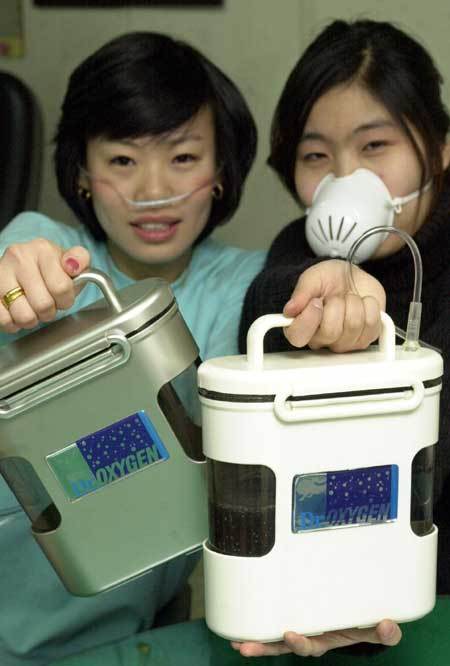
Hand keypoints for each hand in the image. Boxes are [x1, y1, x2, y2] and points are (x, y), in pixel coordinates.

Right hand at [0, 239, 89, 333]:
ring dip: (32, 319)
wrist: (24, 265)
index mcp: (43, 249)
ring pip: (24, 315)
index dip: (66, 300)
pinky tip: (18, 312)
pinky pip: (4, 320)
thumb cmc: (51, 268)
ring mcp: (1, 273)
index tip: (63, 297)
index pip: (61, 288)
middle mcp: (19, 257)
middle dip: (50, 312)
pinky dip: (14, 323)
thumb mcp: (71, 260)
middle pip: (43, 305)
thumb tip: (73, 265)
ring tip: (33, 308)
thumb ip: (80, 260)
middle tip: (48, 304)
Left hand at [231, 619, 401, 657]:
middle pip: (281, 645)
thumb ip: (383, 632)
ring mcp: (298, 626)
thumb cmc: (363, 623)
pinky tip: (239, 623)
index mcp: (325, 639)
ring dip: (254, 639)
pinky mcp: (290, 613)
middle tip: (246, 647)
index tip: (290, 635)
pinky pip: (272, 622)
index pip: (309, 645)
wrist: (358, 617)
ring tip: (235, 641)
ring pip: (272, 637)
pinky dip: (256, 623)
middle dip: (263, 648)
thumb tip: (388, 626)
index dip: (298, 643)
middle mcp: (308, 636)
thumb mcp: (376, 629)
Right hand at [283, 259, 385, 351]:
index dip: (309, 319)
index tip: (316, 302)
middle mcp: (322, 339)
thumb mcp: (312, 278)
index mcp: (301, 326)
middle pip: (331, 332)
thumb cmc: (329, 279)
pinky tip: (362, 304)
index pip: (298, 337)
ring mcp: (345, 342)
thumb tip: (290, 310)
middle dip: (337, 305)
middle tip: (335, 297)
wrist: (352, 276)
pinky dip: (370, 307)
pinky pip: (373, 325)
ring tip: (349, 298)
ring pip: (354, 326)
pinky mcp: (366, 338)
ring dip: (354, 303)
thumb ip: (301, 293)